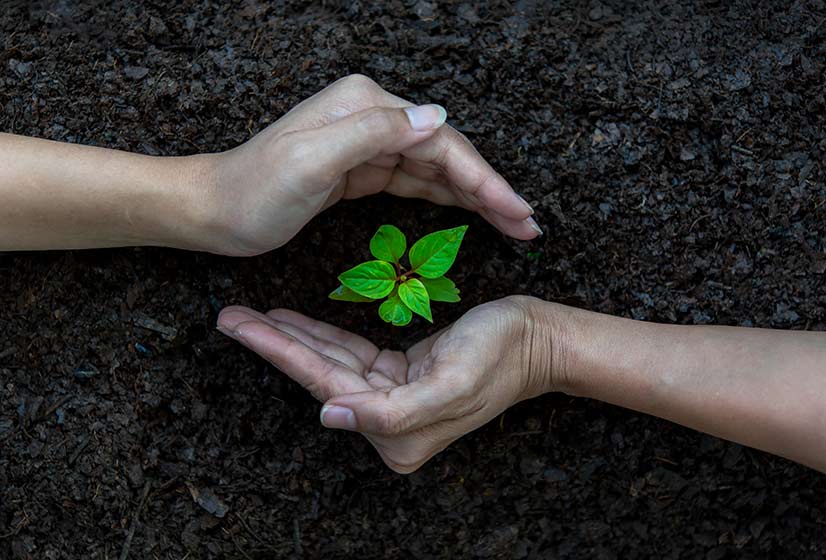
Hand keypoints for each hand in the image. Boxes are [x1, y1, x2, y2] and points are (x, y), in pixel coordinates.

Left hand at [195, 74, 540, 255]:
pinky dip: (445, 198)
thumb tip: (437, 117)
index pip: (442, 142)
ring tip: (512, 224)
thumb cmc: (256, 191)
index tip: (517, 211)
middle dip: (489, 190)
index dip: (484, 178)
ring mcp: (367, 143)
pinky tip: (469, 212)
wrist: (215, 212)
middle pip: (446, 154)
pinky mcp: (361, 170)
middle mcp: (372, 117)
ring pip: (435, 170)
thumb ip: (374, 133)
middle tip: (527, 225)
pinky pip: (414, 182)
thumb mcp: (312, 161)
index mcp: (367, 107)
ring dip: (475, 196)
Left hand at [216, 296, 559, 472]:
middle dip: (274, 344)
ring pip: (331, 363)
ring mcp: (394, 399)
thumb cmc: (501, 357)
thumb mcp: (450, 386)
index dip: (281, 355)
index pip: (327, 388)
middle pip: (321, 377)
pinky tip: (292, 321)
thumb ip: (391, 414)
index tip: (241, 327)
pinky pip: (352, 354)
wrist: (537, 339)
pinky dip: (322, 335)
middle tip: (229, 317)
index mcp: (398, 435)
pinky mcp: (400, 375)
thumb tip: (329, 419)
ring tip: (249, 315)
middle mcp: (391, 424)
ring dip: (292, 337)